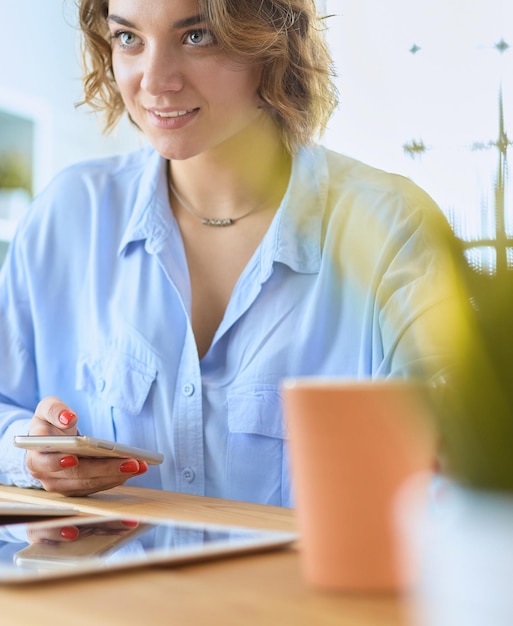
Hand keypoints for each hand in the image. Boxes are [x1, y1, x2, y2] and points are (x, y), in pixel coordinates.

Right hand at [25, 396, 147, 496]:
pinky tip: (134, 469)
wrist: (52, 438)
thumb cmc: (50, 422)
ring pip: (90, 484)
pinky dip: (117, 478)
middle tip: (131, 462)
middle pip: (77, 475)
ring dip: (116, 476)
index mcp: (36, 455)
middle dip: (105, 469)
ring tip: (139, 465)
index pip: (45, 463)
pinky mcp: (77, 489)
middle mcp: (46, 476)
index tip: (74, 458)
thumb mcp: (48, 408)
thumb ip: (55, 409)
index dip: (58, 462)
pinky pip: (98, 486)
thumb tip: (69, 418)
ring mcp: (62, 485)